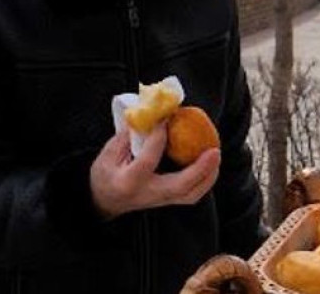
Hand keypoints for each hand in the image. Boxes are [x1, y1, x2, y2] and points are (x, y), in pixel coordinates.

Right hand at [90, 124, 220, 219]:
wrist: (103, 202)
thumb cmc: (104, 176)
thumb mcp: (107, 155)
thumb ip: (126, 137)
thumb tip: (147, 117)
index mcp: (129, 181)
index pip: (148, 159)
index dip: (158, 137)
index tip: (166, 118)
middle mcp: (148, 194)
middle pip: (181, 187)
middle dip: (200, 169)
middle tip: (214, 151)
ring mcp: (160, 201)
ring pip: (190, 195)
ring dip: (208, 177)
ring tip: (216, 156)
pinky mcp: (168, 201)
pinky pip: (191, 194)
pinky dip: (204, 181)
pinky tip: (210, 165)